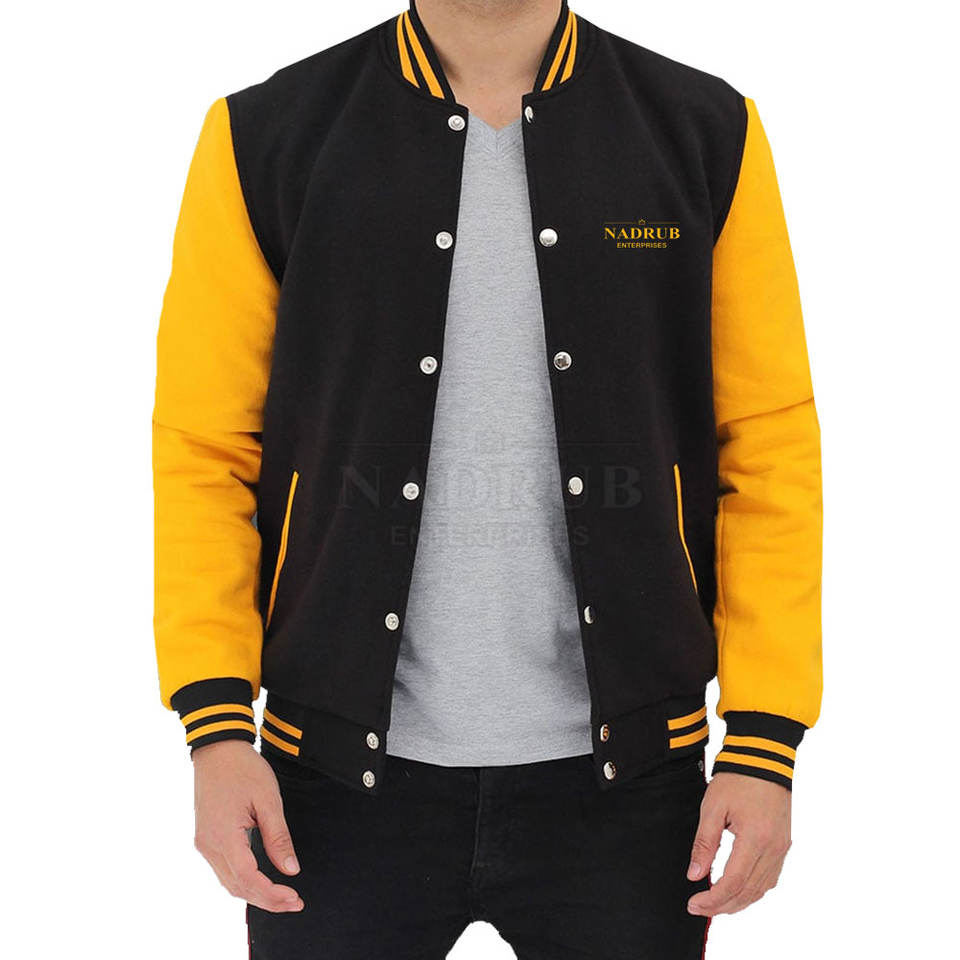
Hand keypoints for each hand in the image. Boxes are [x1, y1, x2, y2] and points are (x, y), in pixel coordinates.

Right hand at [192, 739, 303, 912]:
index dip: (272, 894)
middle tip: (294, 903)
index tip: (294, 898)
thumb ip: (278, 837)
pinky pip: (224, 869)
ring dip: (254, 893)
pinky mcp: (205, 838)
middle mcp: (209, 845)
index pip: (248, 878)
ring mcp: (204, 842)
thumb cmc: (243, 768)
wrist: (217, 748)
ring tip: (282, 896)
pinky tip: (261, 880)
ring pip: (229, 881)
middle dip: (266, 900)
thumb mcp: (268, 800)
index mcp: (224, 835)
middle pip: (237, 886)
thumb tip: (290, 870)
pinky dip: (243, 880)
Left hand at [686, 772, 790, 915]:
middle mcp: (773, 849)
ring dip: (739, 901)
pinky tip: (738, 890)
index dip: (712, 899)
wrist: (764, 758)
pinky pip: (770, 877)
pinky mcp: (784, 844)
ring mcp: (782, 848)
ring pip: (762, 889)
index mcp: (755, 839)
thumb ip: (704, 844)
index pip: (733, 882)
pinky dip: (753, 890)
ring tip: (715, 904)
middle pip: (748, 892)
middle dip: (722, 906)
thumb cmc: (736, 779)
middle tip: (699, 908)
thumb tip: (694, 875)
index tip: (693, 903)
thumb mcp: (712, 807)